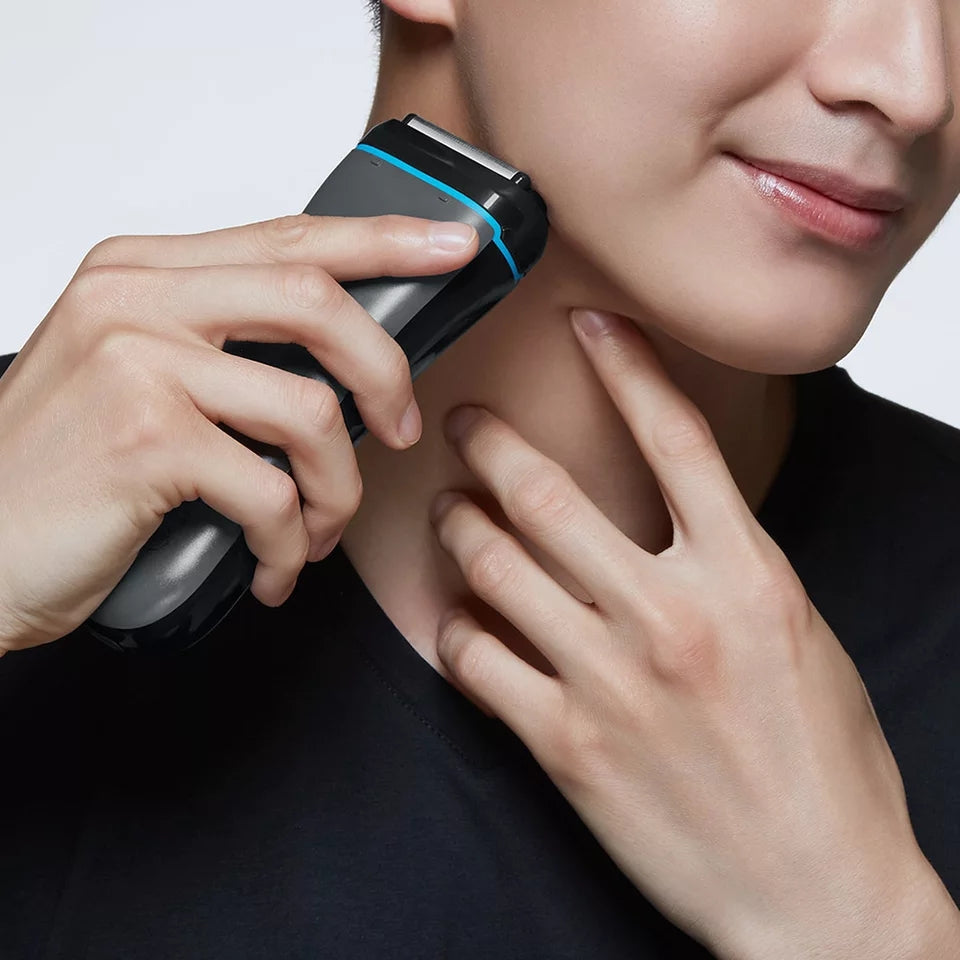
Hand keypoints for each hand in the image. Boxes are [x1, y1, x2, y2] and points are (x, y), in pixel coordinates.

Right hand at [0, 213, 477, 651]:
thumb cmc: (62, 472)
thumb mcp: (136, 377)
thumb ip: (221, 344)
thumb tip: (341, 358)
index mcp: (140, 272)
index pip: (288, 236)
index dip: (384, 239)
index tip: (452, 244)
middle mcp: (135, 299)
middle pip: (316, 300)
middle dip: (385, 374)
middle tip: (400, 431)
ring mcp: (137, 362)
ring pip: (311, 413)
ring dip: (339, 490)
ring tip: (318, 531)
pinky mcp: (145, 439)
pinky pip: (274, 493)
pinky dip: (293, 545)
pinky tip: (274, 568)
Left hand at [428, 307, 957, 959]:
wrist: (817, 891)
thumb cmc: (821, 764)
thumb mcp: (797, 633)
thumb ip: (730, 564)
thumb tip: (673, 508)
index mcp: (747, 575)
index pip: (676, 437)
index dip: (626, 366)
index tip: (590, 322)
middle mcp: (673, 614)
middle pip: (551, 494)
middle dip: (492, 443)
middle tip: (464, 420)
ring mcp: (612, 680)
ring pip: (497, 566)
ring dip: (461, 526)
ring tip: (451, 511)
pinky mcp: (568, 745)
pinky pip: (479, 660)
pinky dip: (459, 628)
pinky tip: (459, 618)